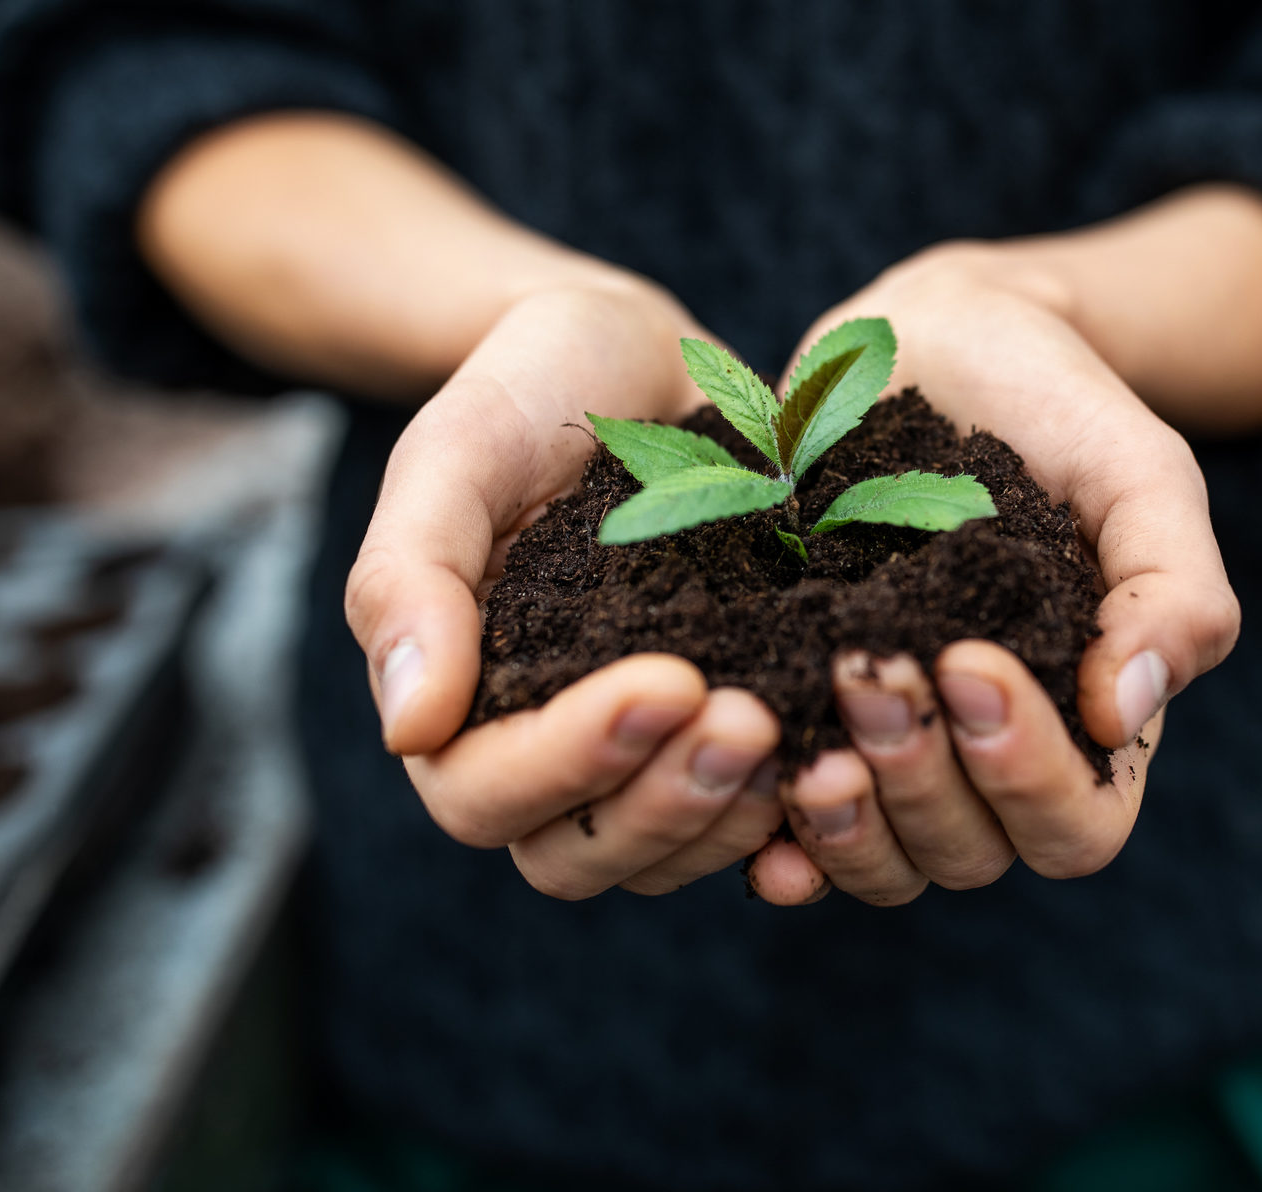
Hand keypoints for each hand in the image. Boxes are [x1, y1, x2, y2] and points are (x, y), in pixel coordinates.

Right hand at [346, 283, 791, 898]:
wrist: (633, 354)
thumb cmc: (526, 390)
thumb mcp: (454, 453)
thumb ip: (409, 579)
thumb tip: (409, 729)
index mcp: (458, 701)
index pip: (484, 794)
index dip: (570, 761)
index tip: (667, 682)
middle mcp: (543, 750)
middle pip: (577, 855)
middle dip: (666, 804)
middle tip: (752, 719)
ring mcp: (640, 755)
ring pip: (667, 854)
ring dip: (733, 817)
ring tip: (810, 738)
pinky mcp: (724, 733)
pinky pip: (750, 824)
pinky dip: (797, 814)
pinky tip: (852, 760)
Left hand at [747, 246, 1242, 905]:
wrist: (938, 340)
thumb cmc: (1059, 408)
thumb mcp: (1142, 475)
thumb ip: (1173, 591)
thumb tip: (1129, 712)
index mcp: (1087, 727)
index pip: (1074, 826)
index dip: (1025, 773)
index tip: (970, 660)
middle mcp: (987, 762)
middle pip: (967, 854)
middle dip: (918, 778)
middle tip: (867, 668)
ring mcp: (892, 750)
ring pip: (878, 860)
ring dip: (843, 820)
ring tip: (803, 741)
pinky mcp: (801, 721)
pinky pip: (784, 828)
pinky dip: (765, 831)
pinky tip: (743, 782)